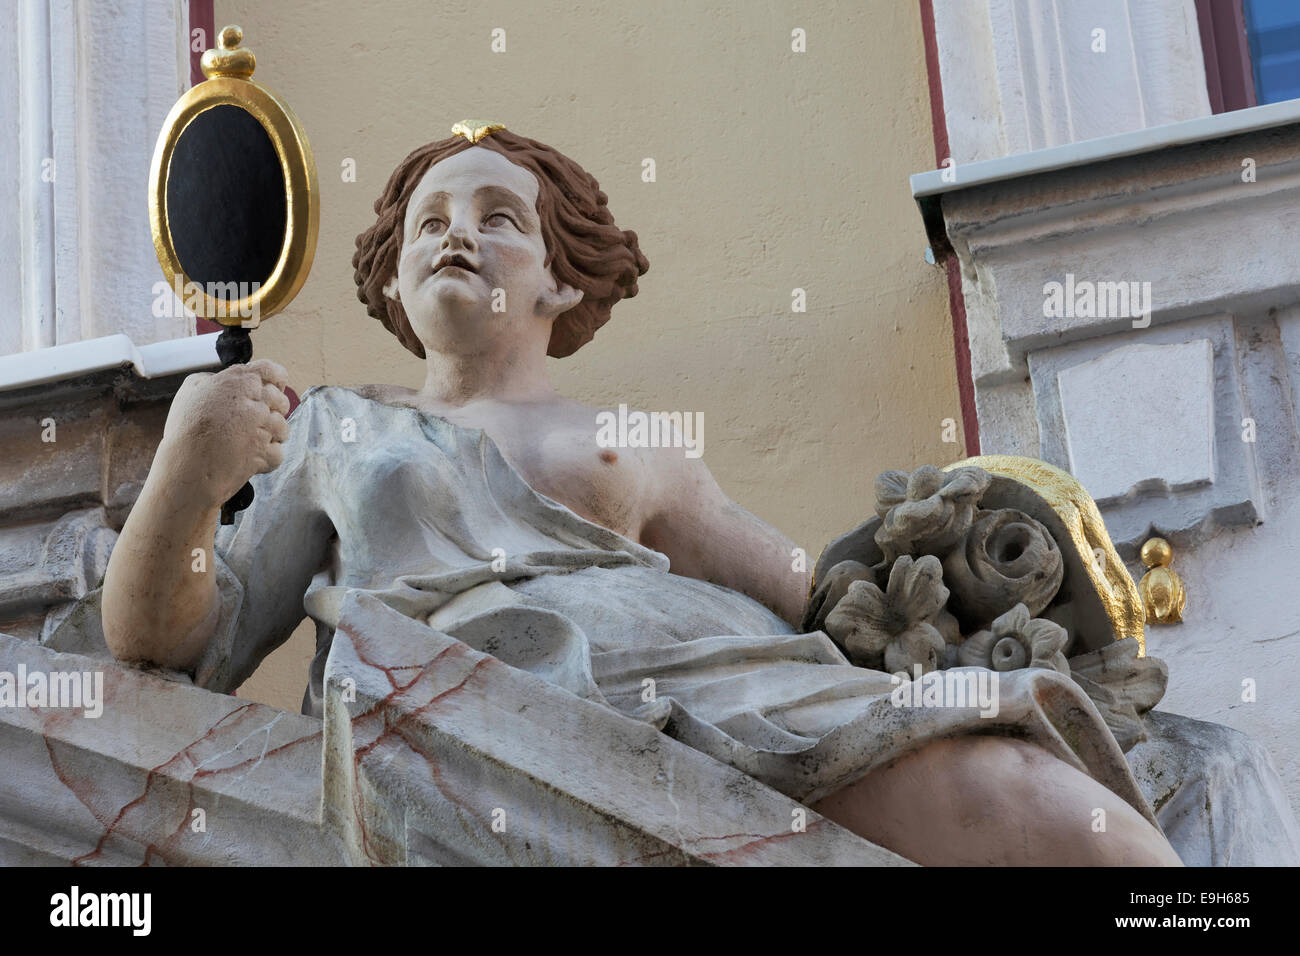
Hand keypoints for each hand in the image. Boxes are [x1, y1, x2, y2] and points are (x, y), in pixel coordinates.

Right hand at [157, 359, 291, 507]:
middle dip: (273, 409)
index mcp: (239, 382)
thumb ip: (215, 379)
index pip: (272, 371)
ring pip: (283, 427)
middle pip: (282, 401)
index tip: (273, 387)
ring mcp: (264, 429)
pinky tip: (249, 456)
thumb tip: (224, 380)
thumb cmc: (185, 427)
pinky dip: (267, 457)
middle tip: (253, 419)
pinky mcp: (267, 453)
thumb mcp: (192, 388)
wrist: (187, 466)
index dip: (275, 379)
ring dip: (271, 434)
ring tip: (247, 440)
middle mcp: (256, 403)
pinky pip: (278, 452)